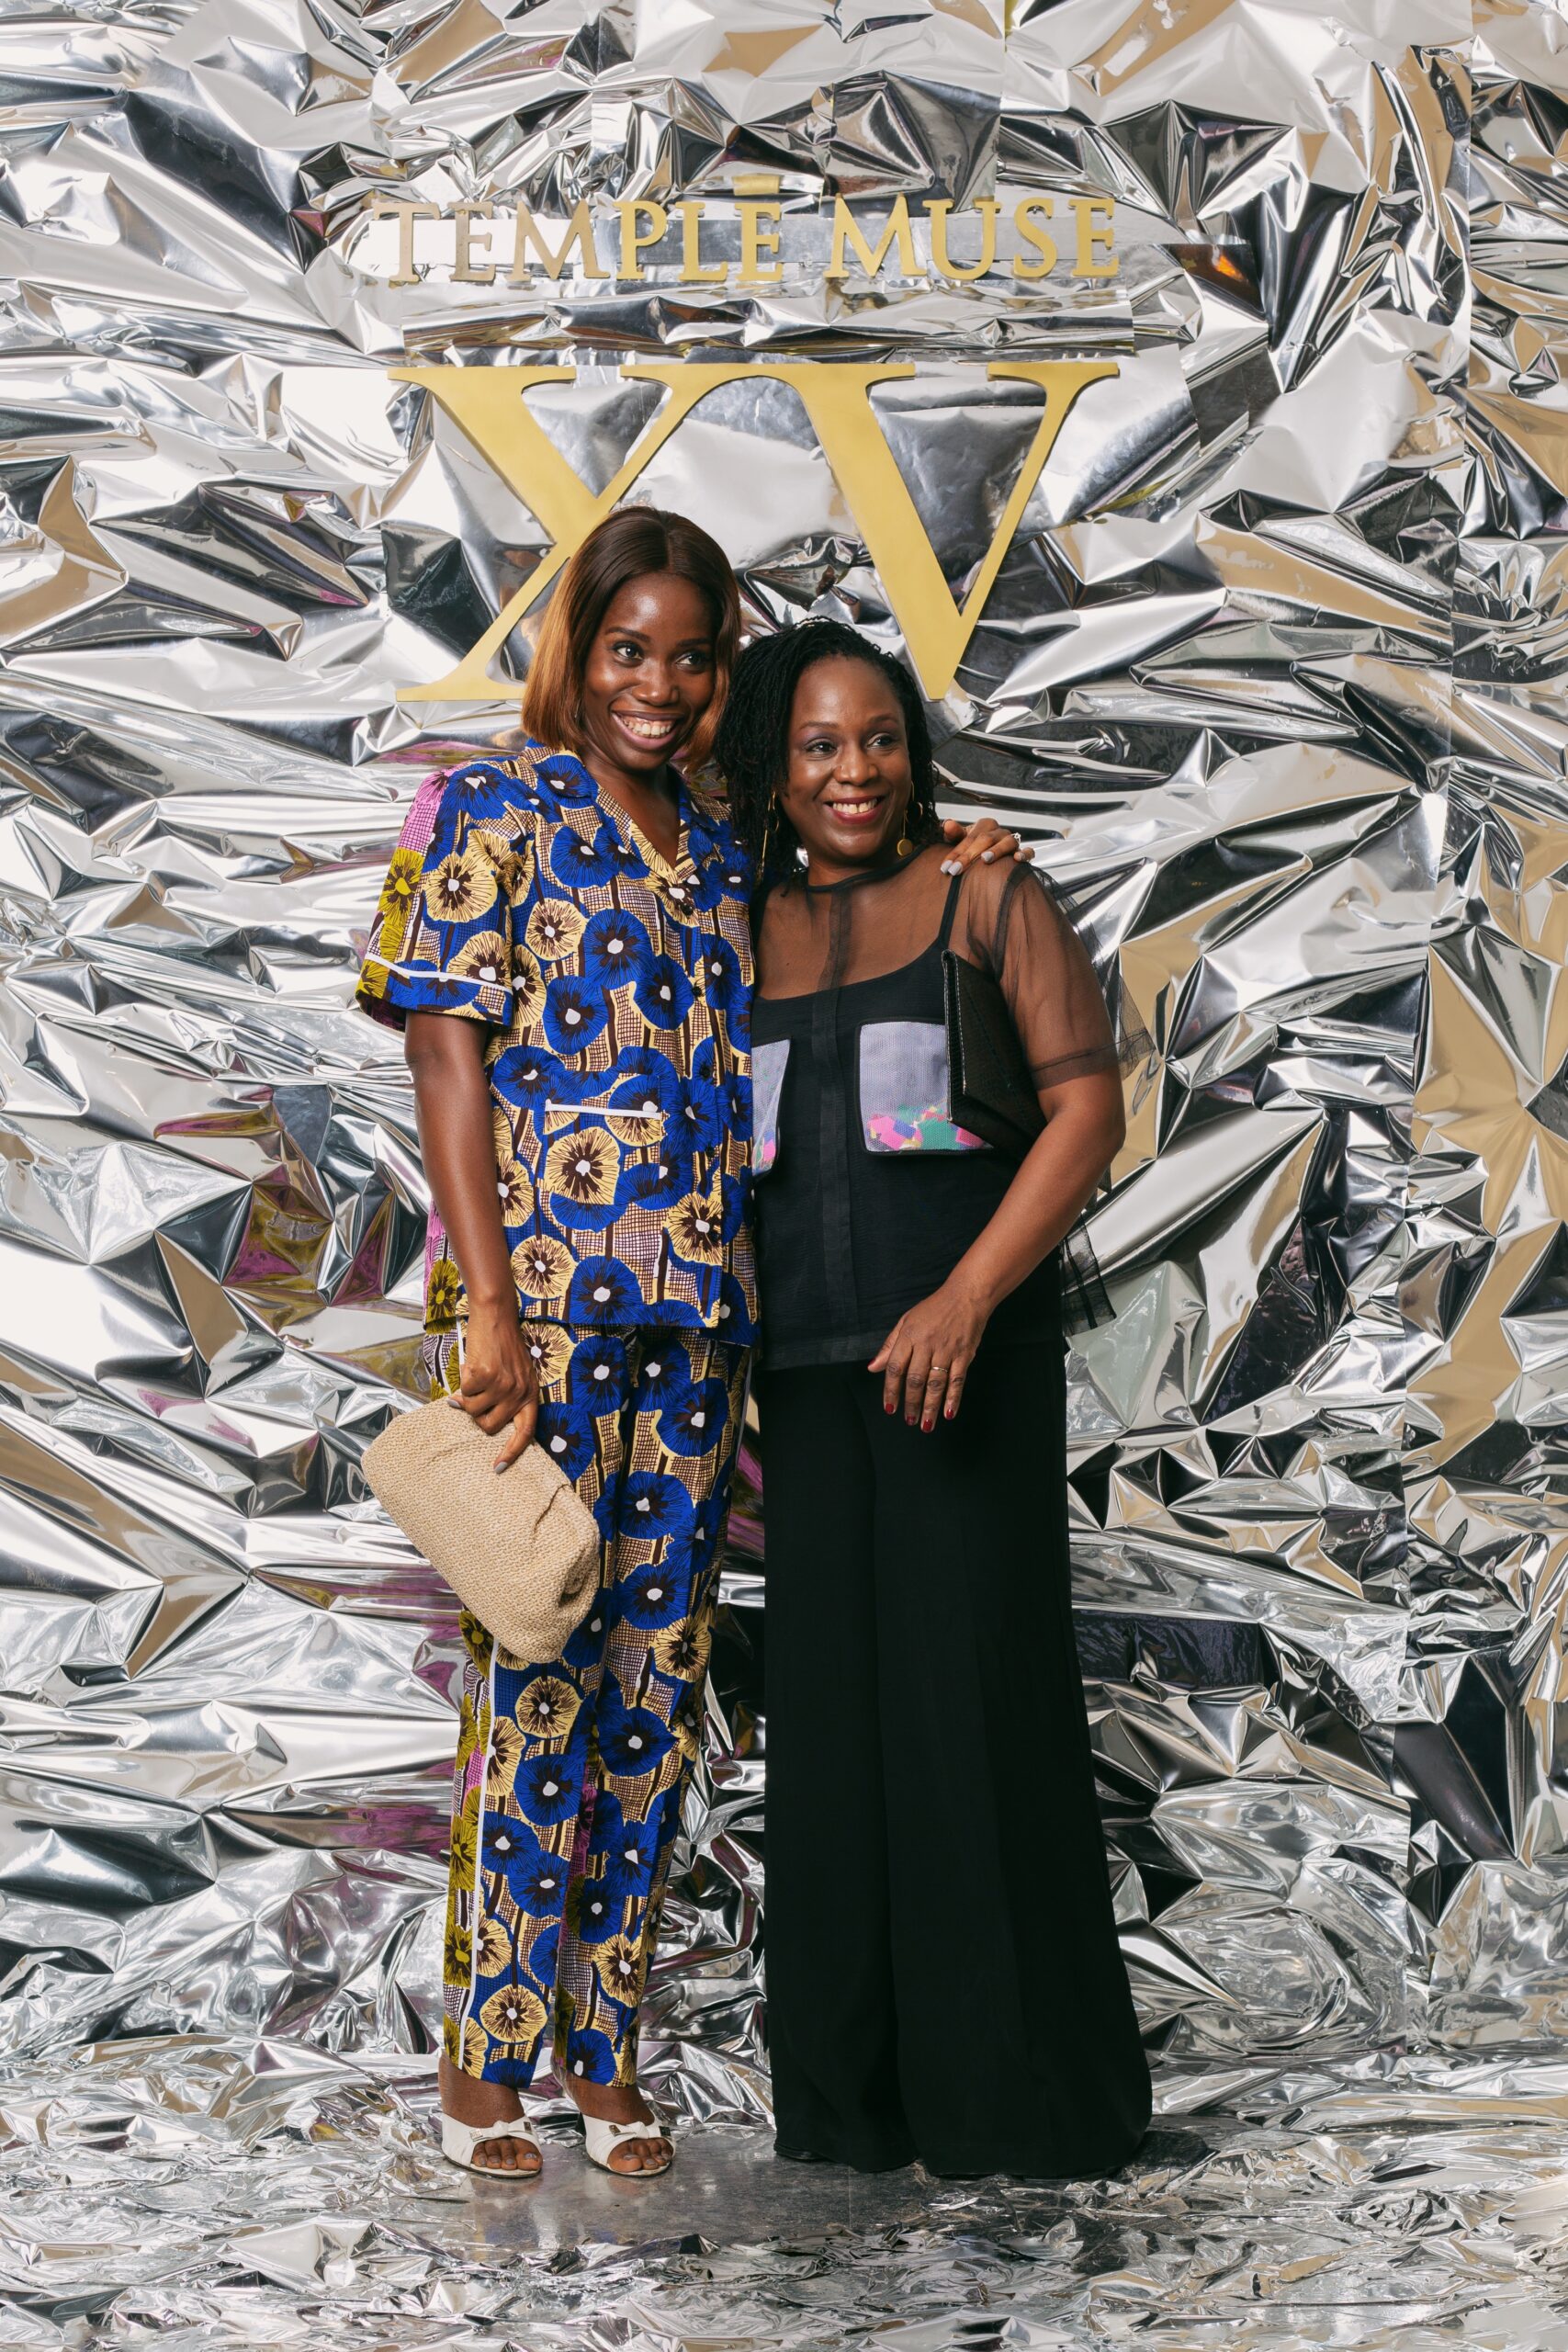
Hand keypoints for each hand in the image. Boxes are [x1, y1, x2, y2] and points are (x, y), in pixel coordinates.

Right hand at [450, 1296, 538, 1469]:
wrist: (496, 1316)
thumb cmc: (502, 1345)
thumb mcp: (515, 1373)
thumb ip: (505, 1396)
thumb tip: (478, 1417)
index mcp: (530, 1394)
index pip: (525, 1432)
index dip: (512, 1452)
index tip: (498, 1468)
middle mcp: (519, 1392)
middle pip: (489, 1426)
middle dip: (476, 1417)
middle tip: (472, 1399)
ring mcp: (503, 1385)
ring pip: (473, 1411)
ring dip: (467, 1397)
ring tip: (475, 1376)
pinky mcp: (486, 1375)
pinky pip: (464, 1392)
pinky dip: (463, 1381)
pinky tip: (472, 1365)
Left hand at [868, 1280, 990, 1430]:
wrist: (966, 1296)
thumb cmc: (934, 1308)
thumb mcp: (906, 1321)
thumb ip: (889, 1345)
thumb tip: (873, 1367)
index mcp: (909, 1336)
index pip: (895, 1367)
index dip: (890, 1389)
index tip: (889, 1408)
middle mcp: (927, 1344)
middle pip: (915, 1379)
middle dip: (911, 1403)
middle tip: (908, 1420)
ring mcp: (947, 1350)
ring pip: (936, 1383)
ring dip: (930, 1406)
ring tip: (925, 1425)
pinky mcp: (964, 1354)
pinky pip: (957, 1380)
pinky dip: (953, 1398)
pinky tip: (949, 1412)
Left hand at [938, 815, 1033, 872]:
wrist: (992, 855)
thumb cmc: (974, 847)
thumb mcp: (962, 840)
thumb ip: (954, 833)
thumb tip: (946, 823)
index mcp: (985, 825)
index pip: (968, 838)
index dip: (956, 853)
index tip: (945, 868)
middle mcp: (999, 831)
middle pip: (985, 840)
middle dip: (969, 856)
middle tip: (956, 870)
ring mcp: (1012, 841)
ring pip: (1007, 842)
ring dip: (997, 850)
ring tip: (985, 859)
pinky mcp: (1023, 852)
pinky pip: (1028, 851)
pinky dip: (1025, 854)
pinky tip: (1017, 859)